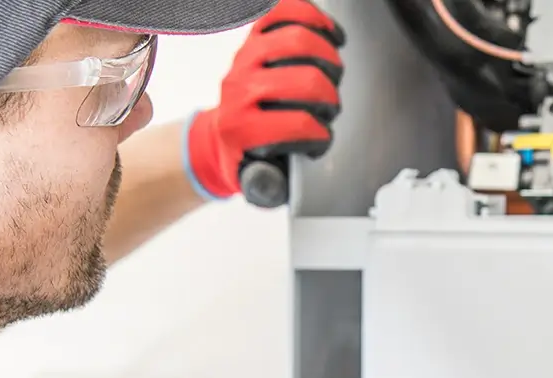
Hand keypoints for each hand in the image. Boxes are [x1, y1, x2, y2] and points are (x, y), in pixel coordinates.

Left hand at [184, 0, 345, 200]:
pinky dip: (312, 17)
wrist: (221, 135)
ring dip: (328, 59)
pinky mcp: (254, 38)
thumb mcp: (257, 181)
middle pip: (306, 81)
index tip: (320, 140)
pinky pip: (284, 12)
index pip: (298, 124)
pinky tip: (328, 34)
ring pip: (299, 41)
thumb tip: (278, 180)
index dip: (320, 135)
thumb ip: (270, 185)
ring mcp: (246, 59)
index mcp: (240, 128)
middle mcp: (240, 89)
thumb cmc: (247, 155)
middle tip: (328, 108)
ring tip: (331, 74)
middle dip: (329, 98)